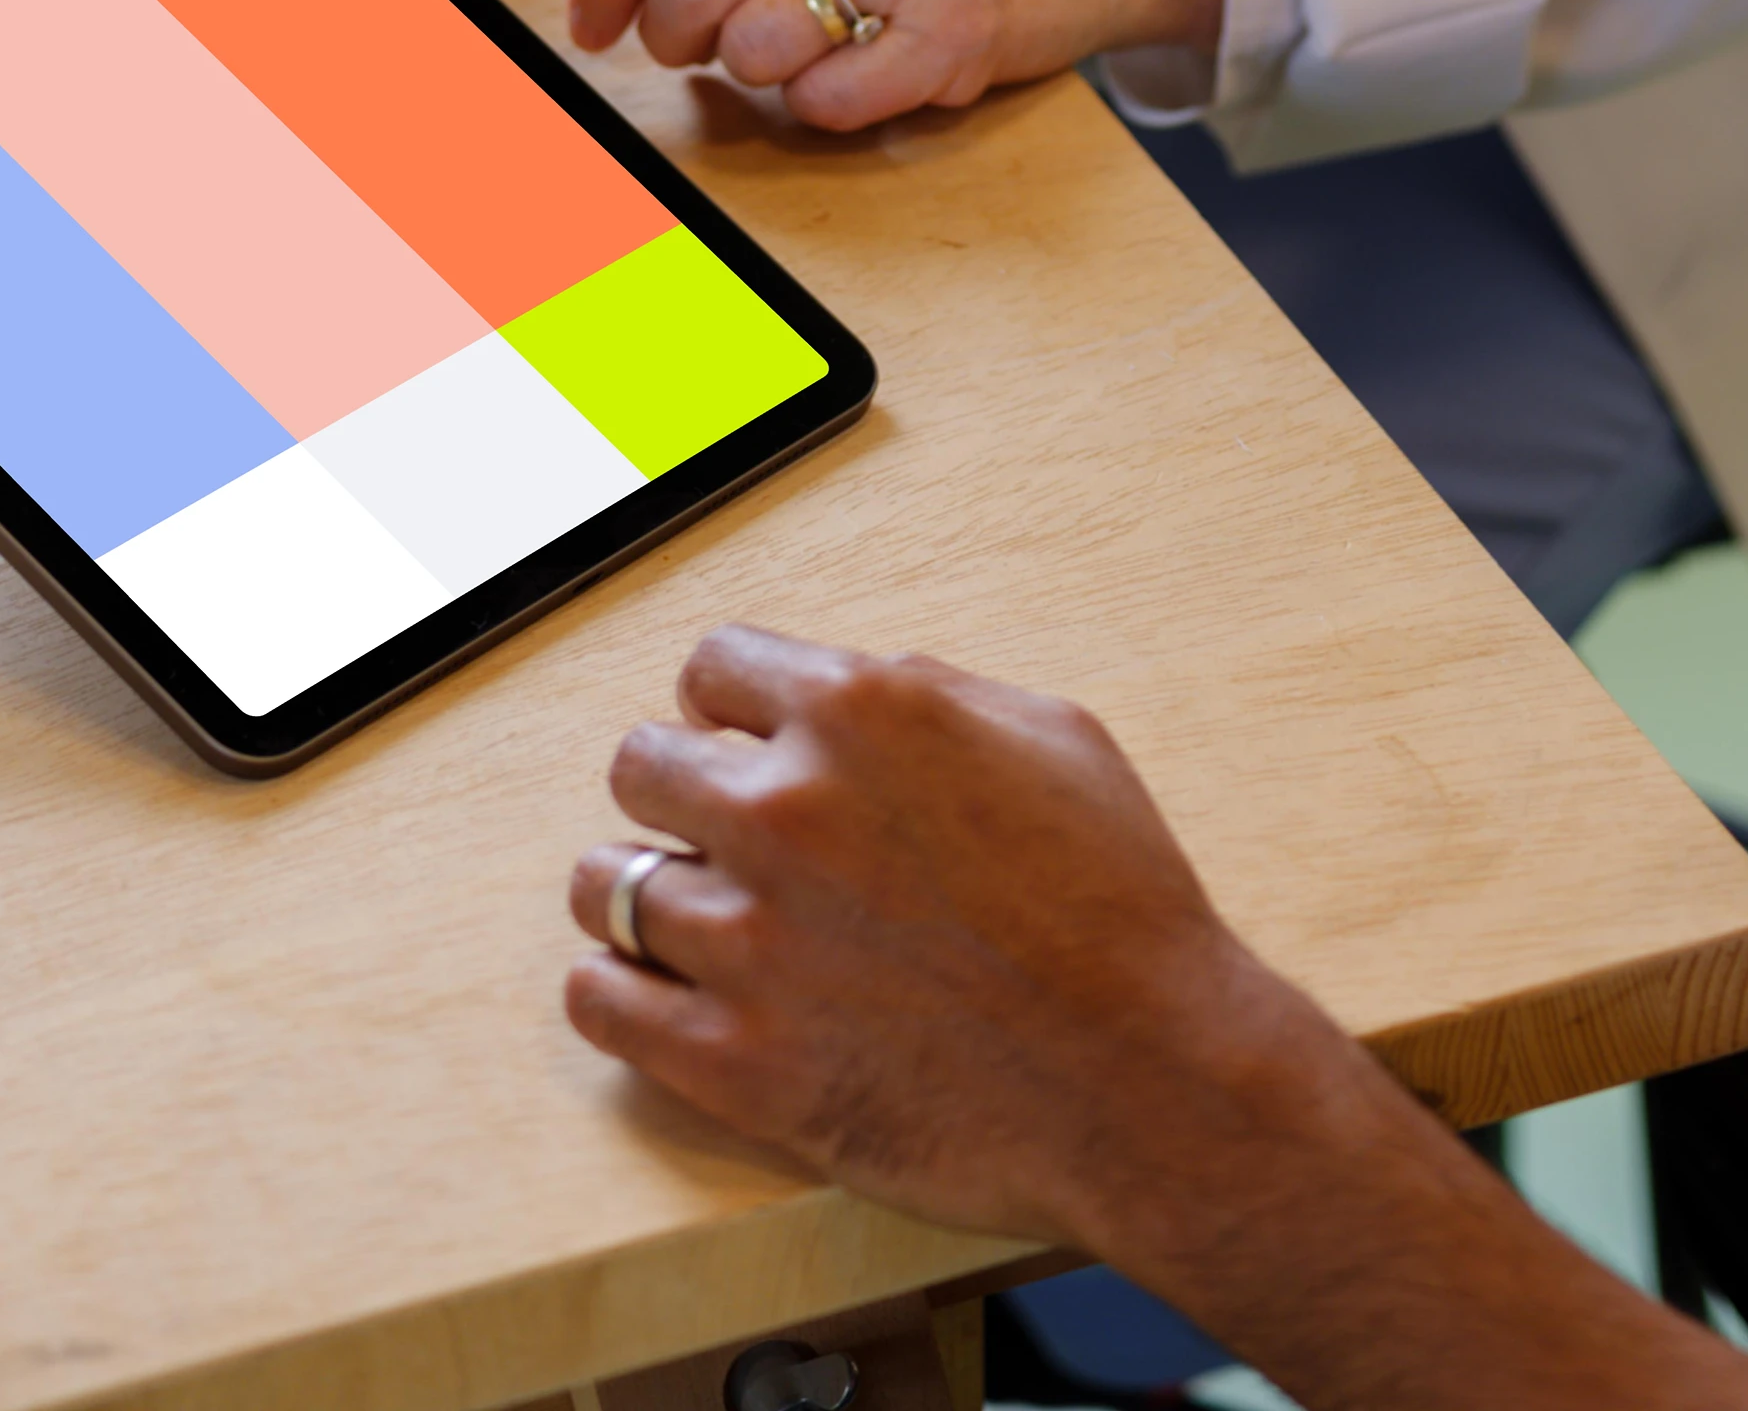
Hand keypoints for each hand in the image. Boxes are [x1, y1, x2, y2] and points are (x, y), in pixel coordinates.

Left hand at [563, 627, 1361, 1252]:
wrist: (1147, 1081)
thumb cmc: (1120, 910)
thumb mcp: (1054, 739)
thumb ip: (929, 695)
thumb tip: (850, 695)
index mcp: (861, 716)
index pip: (713, 666)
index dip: (731, 708)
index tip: (742, 744)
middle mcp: (784, 811)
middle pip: (641, 766)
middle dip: (682, 793)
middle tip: (730, 839)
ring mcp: (748, 939)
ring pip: (606, 883)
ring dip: (643, 892)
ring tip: (693, 919)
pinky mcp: (733, 1059)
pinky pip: (599, 1002)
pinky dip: (618, 990)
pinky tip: (660, 992)